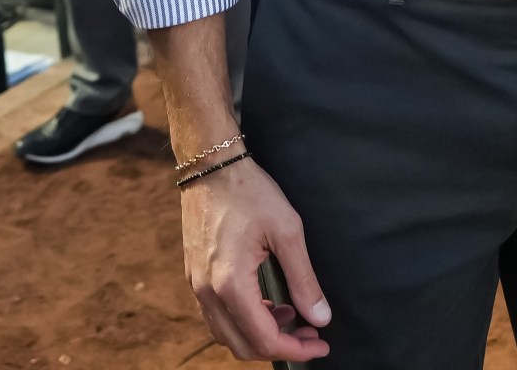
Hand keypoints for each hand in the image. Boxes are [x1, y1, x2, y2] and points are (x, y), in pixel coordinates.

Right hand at [180, 157, 331, 361]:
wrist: (210, 166)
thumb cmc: (249, 191)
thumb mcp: (287, 230)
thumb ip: (303, 278)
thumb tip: (320, 317)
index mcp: (231, 284)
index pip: (264, 339)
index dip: (296, 350)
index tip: (321, 344)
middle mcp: (208, 292)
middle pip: (242, 346)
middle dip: (280, 347)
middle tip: (310, 333)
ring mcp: (197, 286)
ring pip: (227, 335)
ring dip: (260, 335)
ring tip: (292, 315)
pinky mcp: (195, 276)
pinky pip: (217, 316)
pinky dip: (243, 320)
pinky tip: (268, 301)